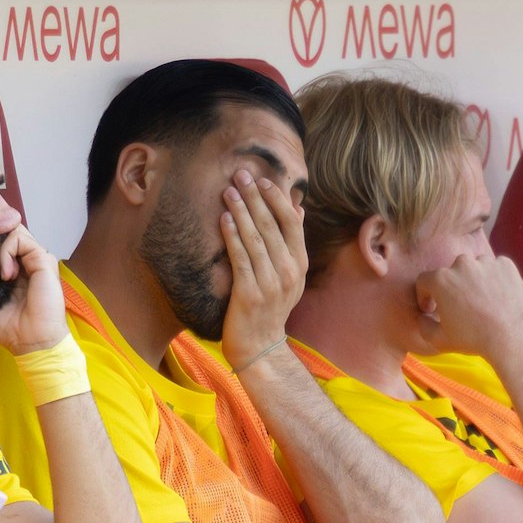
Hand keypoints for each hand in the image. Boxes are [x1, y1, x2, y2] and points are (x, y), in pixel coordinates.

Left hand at [0, 224, 67, 357]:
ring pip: (11, 228)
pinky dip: (8, 252)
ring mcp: (33, 257)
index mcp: (9, 265)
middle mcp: (22, 257)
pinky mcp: (42, 259)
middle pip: (3, 227)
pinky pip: (19, 239)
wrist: (30, 342)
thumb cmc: (5, 327)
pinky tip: (6, 275)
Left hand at [218, 169, 306, 368]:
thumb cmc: (269, 309)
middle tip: (241, 174)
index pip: (291, 222)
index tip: (262, 180)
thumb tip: (298, 209)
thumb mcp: (289, 277)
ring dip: (241, 211)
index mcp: (299, 264)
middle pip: (272, 225)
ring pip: (255, 238)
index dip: (276, 198)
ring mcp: (270, 283)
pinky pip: (240, 258)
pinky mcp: (250, 294)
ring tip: (228, 190)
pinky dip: (232, 236)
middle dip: (255, 197)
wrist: (259, 348)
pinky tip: (223, 219)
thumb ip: (292, 244)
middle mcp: (288, 271)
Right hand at [413, 253, 522, 360]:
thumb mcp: (439, 340)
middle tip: (460, 306)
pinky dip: (494, 278)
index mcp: (441, 280)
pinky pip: (495, 268)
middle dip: (452, 287)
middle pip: (451, 273)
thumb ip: (423, 325)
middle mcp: (462, 264)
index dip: (425, 296)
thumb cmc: (473, 339)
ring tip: (482, 301)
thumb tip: (422, 317)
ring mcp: (486, 261)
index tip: (432, 308)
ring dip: (474, 281)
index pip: (424, 281)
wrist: (512, 336)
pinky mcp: (506, 264)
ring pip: (474, 268)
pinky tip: (497, 297)